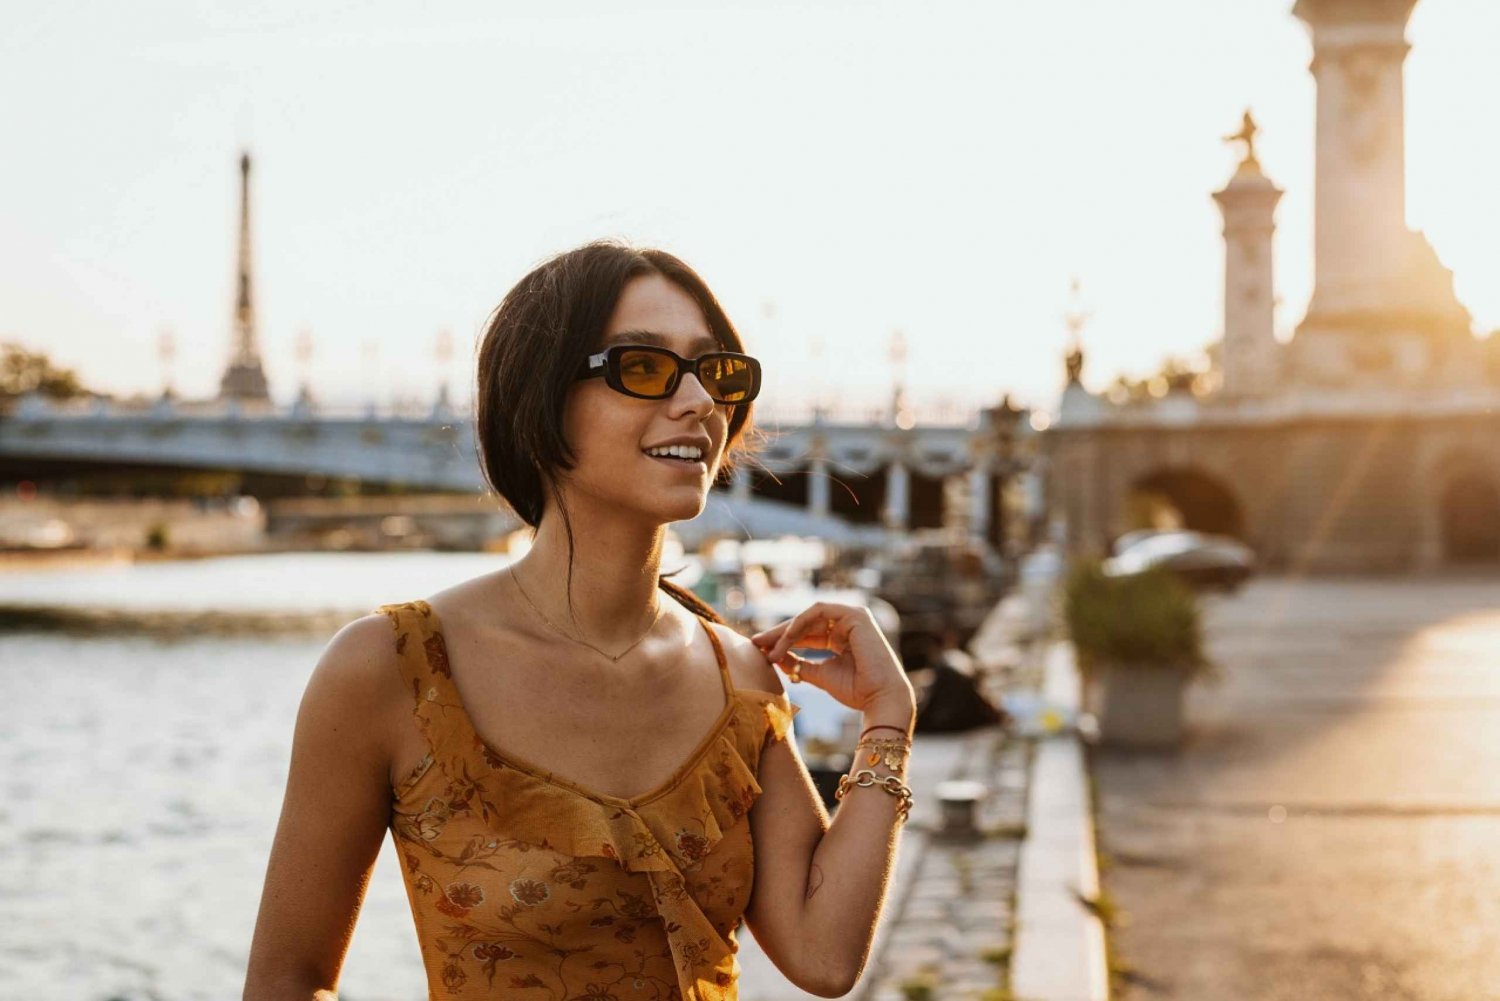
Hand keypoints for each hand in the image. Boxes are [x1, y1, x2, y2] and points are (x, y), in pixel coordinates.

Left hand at [750, 602, 914, 716]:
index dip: (783, 641)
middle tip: (756, 643)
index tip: (761, 651)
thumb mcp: (819, 675)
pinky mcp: (855, 615)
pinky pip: (818, 612)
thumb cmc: (856, 691)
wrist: (879, 698)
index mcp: (843, 637)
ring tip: (769, 648)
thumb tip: (774, 657)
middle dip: (779, 633)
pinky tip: (785, 640)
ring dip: (786, 631)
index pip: (807, 634)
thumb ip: (798, 664)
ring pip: (809, 617)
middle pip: (805, 624)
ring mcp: (853, 616)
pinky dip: (799, 624)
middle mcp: (848, 624)